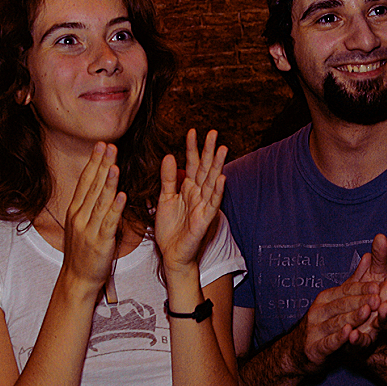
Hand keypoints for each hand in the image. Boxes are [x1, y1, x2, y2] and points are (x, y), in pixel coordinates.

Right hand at [62, 142, 125, 291]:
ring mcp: (89, 229)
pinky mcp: (100, 242)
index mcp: (76, 210)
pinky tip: (121, 195)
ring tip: (114, 164)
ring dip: (108, 182)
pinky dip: (115, 208)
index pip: (85, 181)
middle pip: (92, 186)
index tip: (101, 145)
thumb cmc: (83, 251)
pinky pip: (109, 222)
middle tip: (109, 146)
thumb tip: (100, 186)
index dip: (93, 162)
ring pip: (100, 202)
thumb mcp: (81, 224)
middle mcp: (80, 216)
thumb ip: (89, 205)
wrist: (78, 278)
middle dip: (102, 165)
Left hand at [156, 129, 226, 274]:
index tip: (192, 131)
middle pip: (205, 169)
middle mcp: (198, 195)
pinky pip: (213, 203)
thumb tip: (168, 156)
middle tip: (213, 132)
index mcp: (188, 189)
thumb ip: (167, 179)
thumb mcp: (164, 199)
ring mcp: (203, 206)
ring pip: (212, 182)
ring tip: (222, 148)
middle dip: (208, 151)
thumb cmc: (170, 228)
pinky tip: (222, 178)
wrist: (172, 254)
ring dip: (217, 166)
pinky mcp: (205, 220)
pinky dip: (218, 191)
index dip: (192, 149)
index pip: (191, 164)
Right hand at [290, 276, 384, 374]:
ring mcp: (314, 329)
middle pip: (342, 304)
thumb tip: (369, 256)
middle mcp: (318, 311)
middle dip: (360, 301)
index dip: (361, 288)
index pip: (345, 290)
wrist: (299, 353)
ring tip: (367, 312)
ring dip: (352, 317)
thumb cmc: (324, 325)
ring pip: (336, 321)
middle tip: (378, 298)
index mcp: (326, 298)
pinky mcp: (313, 348)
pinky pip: (328, 342)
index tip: (378, 286)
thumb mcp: (338, 302)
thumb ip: (355, 281)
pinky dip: (338, 338)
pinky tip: (349, 333)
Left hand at [348, 234, 386, 347]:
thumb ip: (378, 258)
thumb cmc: (368, 298)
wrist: (355, 328)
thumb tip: (380, 236)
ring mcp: (378, 328)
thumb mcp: (373, 276)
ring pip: (384, 323)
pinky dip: (359, 339)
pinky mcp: (364, 342)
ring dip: (384, 317)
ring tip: (381, 310)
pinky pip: (363, 341)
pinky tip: (353, 335)